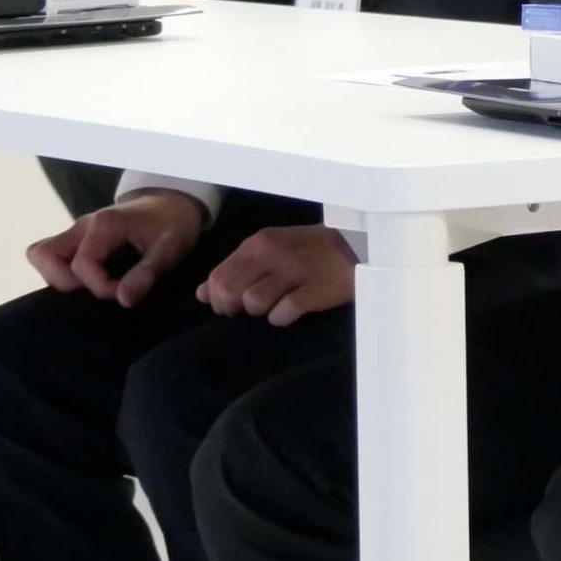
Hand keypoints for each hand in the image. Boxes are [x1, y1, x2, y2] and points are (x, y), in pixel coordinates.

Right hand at [27, 190, 205, 306]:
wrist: (172, 205)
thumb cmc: (173, 224)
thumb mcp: (170, 248)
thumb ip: (147, 272)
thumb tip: (124, 300)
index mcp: (103, 224)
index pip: (81, 265)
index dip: (100, 286)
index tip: (126, 291)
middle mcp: (81, 226)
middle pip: (44, 256)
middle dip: (67, 283)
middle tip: (101, 289)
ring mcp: (75, 232)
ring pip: (43, 256)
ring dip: (61, 278)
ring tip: (95, 286)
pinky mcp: (76, 241)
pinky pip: (53, 258)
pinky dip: (63, 274)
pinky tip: (91, 282)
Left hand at [195, 225, 358, 326]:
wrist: (359, 246)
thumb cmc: (310, 249)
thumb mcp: (270, 250)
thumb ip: (236, 269)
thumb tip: (201, 293)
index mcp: (259, 243)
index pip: (217, 277)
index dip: (218, 298)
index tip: (233, 305)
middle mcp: (272, 254)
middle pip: (230, 292)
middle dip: (234, 308)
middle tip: (251, 310)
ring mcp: (294, 272)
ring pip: (254, 304)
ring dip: (261, 311)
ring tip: (277, 304)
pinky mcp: (313, 291)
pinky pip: (282, 314)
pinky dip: (282, 317)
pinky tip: (292, 310)